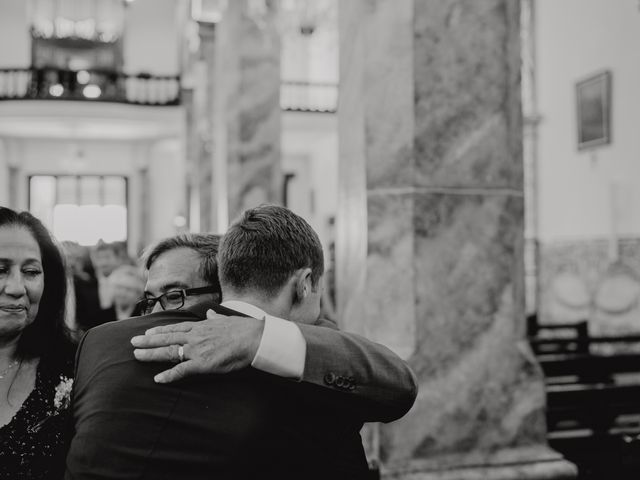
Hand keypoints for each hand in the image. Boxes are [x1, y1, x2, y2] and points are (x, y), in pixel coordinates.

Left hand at [130, 311, 263, 383]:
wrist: (253, 338)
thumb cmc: (242, 329)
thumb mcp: (225, 319)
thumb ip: (215, 318)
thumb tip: (211, 313)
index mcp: (201, 326)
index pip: (175, 328)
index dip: (160, 330)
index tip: (148, 331)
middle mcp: (195, 337)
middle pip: (166, 338)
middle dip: (148, 340)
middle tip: (133, 342)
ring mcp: (197, 350)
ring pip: (169, 352)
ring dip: (151, 354)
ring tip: (137, 356)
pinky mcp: (202, 364)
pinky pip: (181, 371)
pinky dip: (169, 375)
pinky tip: (158, 379)